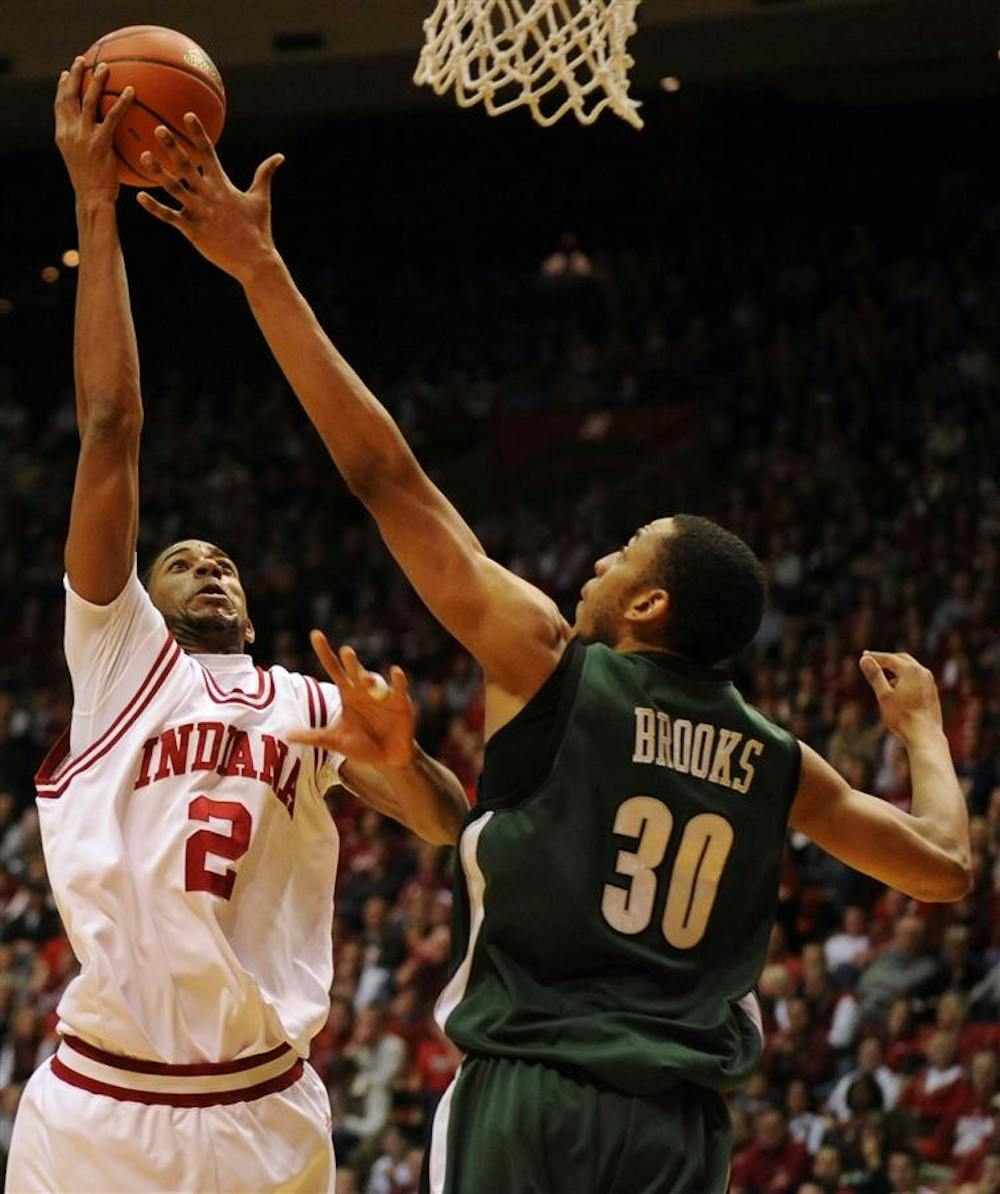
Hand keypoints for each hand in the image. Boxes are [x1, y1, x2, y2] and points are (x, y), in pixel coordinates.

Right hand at [54, 58, 133, 202]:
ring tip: (104, 67)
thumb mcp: (81, 161)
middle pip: (69, 96)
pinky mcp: (100, 142)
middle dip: (75, 75)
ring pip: (88, 101)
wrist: (93, 198)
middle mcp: (69, 131)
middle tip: (82, 59)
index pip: (59, 105)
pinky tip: (131, 92)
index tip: (66, 73)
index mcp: (62, 135)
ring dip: (95, 81)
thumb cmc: (91, 184)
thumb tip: (96, 136)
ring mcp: (83, 136)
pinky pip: (112, 116)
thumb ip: (84, 144)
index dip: (62, 87)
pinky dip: (121, 102)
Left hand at [135, 113, 283, 281]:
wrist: (255, 260)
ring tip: (144, 156)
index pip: (208, 153)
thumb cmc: (258, 230)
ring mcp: (199, 212)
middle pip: (187, 166)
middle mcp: (209, 195)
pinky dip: (154, 208)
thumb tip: (280, 156)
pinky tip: (139, 198)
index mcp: (223, 185)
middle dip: (172, 146)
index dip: (197, 133)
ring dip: (158, 172)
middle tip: (158, 128)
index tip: (187, 115)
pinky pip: (169, 217)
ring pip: (174, 188)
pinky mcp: (192, 230)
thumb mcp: (261, 199)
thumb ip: (265, 174)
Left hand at [289, 631, 416, 767]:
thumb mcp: (335, 741)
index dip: (324, 652)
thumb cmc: (360, 746)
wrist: (387, 759)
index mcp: (347, 693)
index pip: (333, 668)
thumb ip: (313, 736)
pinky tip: (395, 672)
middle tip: (345, 652)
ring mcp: (382, 695)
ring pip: (374, 680)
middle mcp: (363, 689)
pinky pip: (399, 688)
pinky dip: (398, 680)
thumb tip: (285, 734)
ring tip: (365, 681)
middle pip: (354, 671)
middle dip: (351, 662)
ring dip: (370, 679)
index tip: (315, 634)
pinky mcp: (400, 703)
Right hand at [859, 650, 943, 743]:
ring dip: (896, 668)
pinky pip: (916, 678)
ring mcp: (930, 682)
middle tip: (872, 661)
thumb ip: (875, 675)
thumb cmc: (903, 717)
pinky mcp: (932, 692)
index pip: (889, 658)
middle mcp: (923, 672)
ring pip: (910, 669)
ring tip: (882, 675)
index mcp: (911, 670)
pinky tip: (897, 688)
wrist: (925, 736)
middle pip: (902, 659)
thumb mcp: (884, 695)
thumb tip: (864, 659)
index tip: (863, 657)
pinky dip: (905, 677)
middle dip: (886, 660)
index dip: (875, 657)